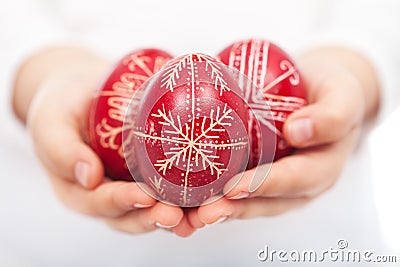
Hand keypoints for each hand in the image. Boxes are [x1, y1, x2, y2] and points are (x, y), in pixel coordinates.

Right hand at [13, 47, 194, 235]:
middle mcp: (108, 195)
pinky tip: (210, 193)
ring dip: (177, 215)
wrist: (82, 93)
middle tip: (175, 215)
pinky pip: (170, 188)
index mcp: (79, 190)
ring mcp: (132, 185)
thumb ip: (61, 149)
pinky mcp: (151, 173)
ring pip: (155, 209)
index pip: (100, 202)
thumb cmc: (61, 107)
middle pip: (132, 216)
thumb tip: (89, 177)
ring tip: (199, 215)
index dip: (122, 202)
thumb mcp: (50, 123)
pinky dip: (189, 195)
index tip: (144, 197)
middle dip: (154, 217)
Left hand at [187, 46, 379, 226]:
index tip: (234, 188)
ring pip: (248, 203)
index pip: (295, 180)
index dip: (264, 186)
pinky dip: (213, 195)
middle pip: (266, 203)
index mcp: (322, 168)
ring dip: (219, 210)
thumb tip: (297, 130)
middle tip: (204, 213)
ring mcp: (277, 183)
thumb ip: (332, 115)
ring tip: (190, 216)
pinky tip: (187, 197)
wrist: (320, 92)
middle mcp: (298, 184)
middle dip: (234, 209)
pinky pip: (237, 189)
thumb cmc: (334, 92)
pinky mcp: (258, 174)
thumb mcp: (344, 96)